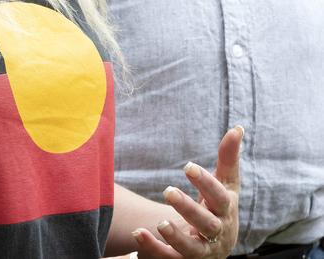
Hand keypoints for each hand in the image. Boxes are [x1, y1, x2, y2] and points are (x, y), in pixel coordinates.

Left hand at [130, 125, 242, 258]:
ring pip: (191, 249)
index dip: (206, 183)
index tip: (188, 166)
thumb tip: (238, 128)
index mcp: (226, 211)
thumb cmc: (218, 207)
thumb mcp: (225, 184)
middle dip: (189, 209)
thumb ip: (228, 158)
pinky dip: (153, 248)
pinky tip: (137, 234)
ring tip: (160, 222)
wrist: (214, 245)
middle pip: (207, 224)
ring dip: (176, 236)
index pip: (220, 198)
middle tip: (167, 191)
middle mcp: (217, 235)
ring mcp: (202, 252)